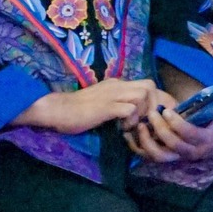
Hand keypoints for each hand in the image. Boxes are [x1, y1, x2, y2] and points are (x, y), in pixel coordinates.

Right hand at [18, 78, 156, 134]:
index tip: (153, 115)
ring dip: (143, 112)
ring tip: (133, 124)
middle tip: (146, 120)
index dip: (156, 99)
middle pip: (149, 85)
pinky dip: (131, 120)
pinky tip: (123, 128)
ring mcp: (111, 95)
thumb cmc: (76, 109)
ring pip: (143, 95)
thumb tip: (133, 112)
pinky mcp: (106, 107)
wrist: (56, 109)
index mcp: (115, 84)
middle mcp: (116, 85)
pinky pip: (130, 109)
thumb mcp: (101, 101)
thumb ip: (116, 102)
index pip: (147, 84)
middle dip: (154, 104)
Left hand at [127, 86, 212, 161]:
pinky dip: (139, 147)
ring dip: (148, 141)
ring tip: (140, 125)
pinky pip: (150, 157)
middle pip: (174, 145)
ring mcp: (179, 156)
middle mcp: (193, 151)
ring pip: (160, 156)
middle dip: (161, 129)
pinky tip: (131, 133)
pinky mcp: (168, 157)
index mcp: (207, 139)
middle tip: (151, 113)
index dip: (178, 124)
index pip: (191, 135)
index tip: (167, 110)